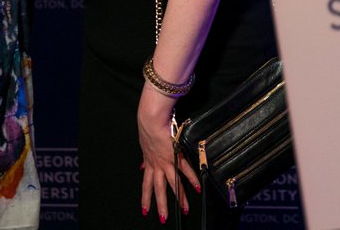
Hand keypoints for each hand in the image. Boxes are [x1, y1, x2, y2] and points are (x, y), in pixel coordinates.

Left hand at [137, 86, 199, 222]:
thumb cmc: (148, 127)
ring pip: (172, 184)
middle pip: (158, 189)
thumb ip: (146, 158)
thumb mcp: (144, 145)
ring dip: (179, 198)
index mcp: (148, 162)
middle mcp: (156, 165)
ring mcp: (166, 162)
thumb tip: (141, 166)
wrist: (151, 119)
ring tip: (184, 210)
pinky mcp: (176, 155)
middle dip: (160, 205)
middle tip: (163, 219)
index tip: (145, 209)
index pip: (146, 184)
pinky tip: (198, 188)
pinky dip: (192, 179)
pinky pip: (185, 170)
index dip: (145, 197)